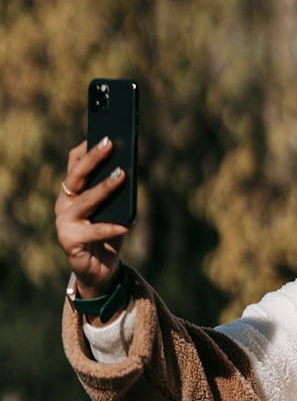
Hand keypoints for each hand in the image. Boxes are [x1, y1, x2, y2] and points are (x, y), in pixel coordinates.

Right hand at [55, 138, 129, 298]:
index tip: (102, 131)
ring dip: (104, 187)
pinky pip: (93, 232)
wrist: (100, 269)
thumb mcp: (113, 209)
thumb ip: (116, 192)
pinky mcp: (70, 241)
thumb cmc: (107, 234)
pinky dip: (111, 228)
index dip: (86, 147)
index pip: (73, 163)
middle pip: (76, 175)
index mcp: (71, 191)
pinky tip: (127, 224)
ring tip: (122, 175)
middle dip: (94, 158)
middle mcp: (64, 203)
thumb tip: (128, 169)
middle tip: (110, 143)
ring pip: (85, 200)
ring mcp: (64, 222)